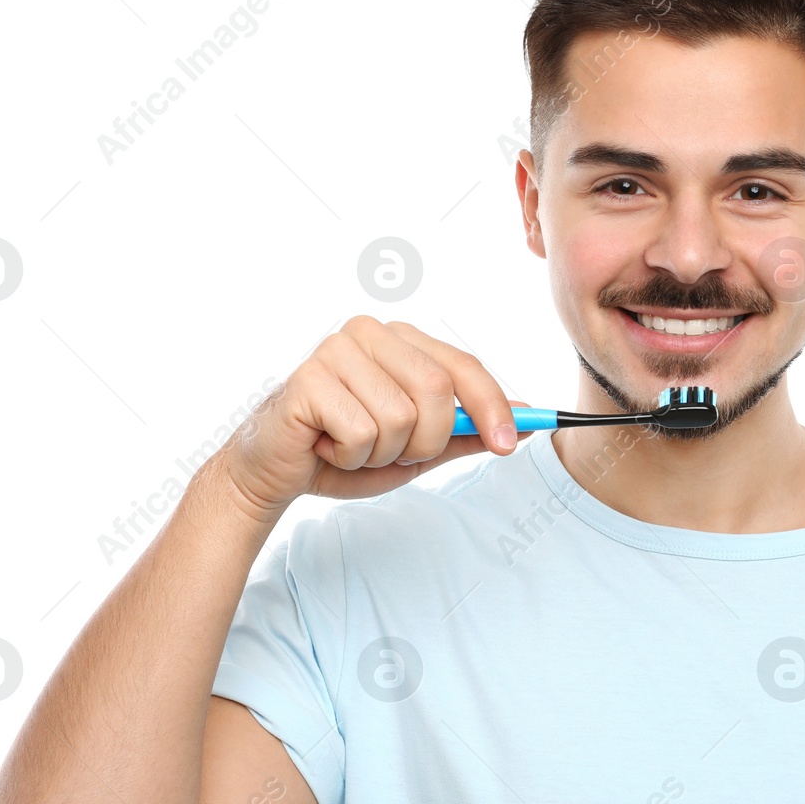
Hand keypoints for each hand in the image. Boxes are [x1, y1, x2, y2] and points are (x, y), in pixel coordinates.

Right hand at [214, 316, 526, 517]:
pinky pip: (362, 431)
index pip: (463, 366)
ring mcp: (336, 350)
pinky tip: (327, 445)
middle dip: (427, 441)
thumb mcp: (418, 447)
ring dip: (384, 453)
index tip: (508, 444)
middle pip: (437, 391)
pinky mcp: (308, 378)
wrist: (278, 471)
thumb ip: (465, 432)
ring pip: (400, 417)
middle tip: (396, 454)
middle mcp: (370, 333)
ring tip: (353, 447)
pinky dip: (351, 455)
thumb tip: (526, 422)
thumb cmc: (347, 451)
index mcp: (401, 340)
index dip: (492, 406)